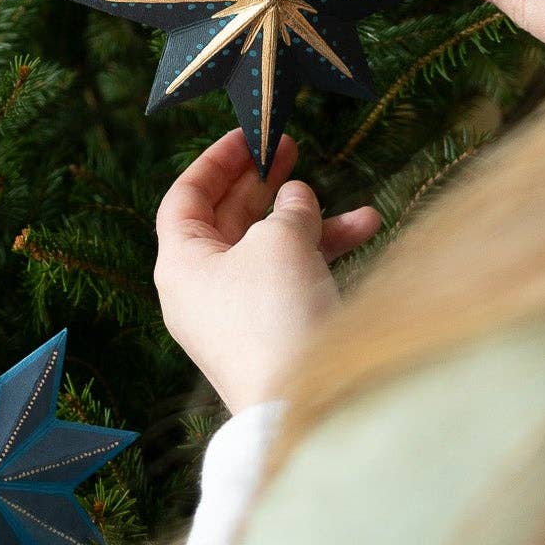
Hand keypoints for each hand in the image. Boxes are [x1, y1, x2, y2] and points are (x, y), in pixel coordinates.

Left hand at [153, 128, 380, 413]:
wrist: (303, 409)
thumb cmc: (276, 313)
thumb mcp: (280, 241)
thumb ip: (288, 208)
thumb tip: (295, 198)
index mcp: (180, 263)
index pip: (186, 196)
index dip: (218, 160)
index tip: (250, 135)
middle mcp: (200, 290)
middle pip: (228, 220)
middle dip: (267, 184)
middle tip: (294, 149)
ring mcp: (235, 316)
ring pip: (270, 252)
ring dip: (313, 226)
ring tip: (359, 209)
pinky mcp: (271, 337)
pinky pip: (292, 282)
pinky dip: (323, 259)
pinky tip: (364, 238)